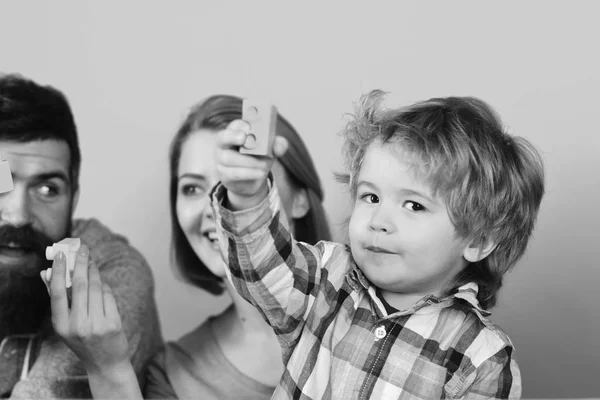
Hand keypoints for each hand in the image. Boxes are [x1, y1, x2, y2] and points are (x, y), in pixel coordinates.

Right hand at [42, 244, 129, 374]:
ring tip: (92, 263)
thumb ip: (58, 301)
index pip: (58, 293)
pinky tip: (102, 283)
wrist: (105, 363)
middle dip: (81, 264)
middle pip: (80, 286)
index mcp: (61, 325)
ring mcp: (97, 324)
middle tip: (82, 249)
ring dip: (94, 272)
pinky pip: (109, 296)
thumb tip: (47, 273)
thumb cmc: (83, 341)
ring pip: (97, 288)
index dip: (59, 271)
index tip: (61, 255)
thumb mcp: (65, 326)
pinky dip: (105, 286)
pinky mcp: (113, 323)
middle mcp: (78, 325)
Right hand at [216, 119, 287, 209]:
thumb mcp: (270, 150)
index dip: (241, 125)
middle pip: (222, 138)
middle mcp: (224, 144)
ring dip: (249, 161)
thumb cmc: (260, 158)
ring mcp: (221, 160)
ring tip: (264, 165)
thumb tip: (279, 145)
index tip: (249, 127)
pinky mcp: (224, 175)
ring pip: (229, 158)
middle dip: (232, 136)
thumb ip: (277, 145)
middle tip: (243, 137)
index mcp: (236, 132)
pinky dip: (249, 173)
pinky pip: (234, 173)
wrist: (254, 179)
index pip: (235, 125)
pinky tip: (260, 173)